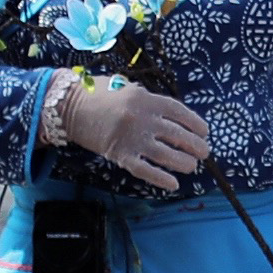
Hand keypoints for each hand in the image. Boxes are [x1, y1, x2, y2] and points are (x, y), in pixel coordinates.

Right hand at [54, 78, 210, 192]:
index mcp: (147, 99)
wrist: (68, 107)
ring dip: (184, 163)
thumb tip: (171, 115)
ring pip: (167, 155)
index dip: (196, 124)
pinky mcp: (120, 155)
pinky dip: (161, 178)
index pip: (180, 113)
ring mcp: (132, 138)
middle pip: (179, 136)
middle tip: (203, 153)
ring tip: (191, 166)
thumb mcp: (128, 88)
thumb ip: (149, 100)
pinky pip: (146, 170)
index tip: (205, 132)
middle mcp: (143, 119)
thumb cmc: (98, 95)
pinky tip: (173, 183)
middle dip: (196, 146)